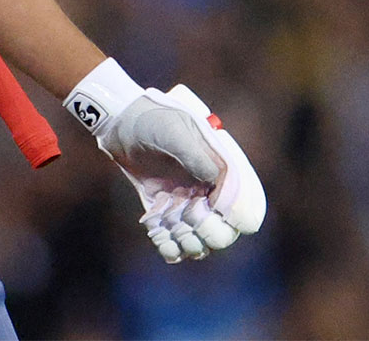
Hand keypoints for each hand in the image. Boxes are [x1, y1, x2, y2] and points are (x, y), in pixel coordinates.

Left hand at [66, 60, 264, 261]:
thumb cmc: (152, 120)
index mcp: (224, 173)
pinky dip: (169, 248)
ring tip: (168, 224)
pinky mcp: (166, 215)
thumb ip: (198, 157)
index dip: (236, 217)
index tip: (213, 209)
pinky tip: (157, 232)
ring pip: (201, 245)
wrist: (121, 123)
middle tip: (186, 214)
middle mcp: (211, 194)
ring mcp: (189, 206)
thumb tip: (217, 184)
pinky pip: (175, 247)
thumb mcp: (176, 131)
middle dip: (209, 233)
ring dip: (188, 243)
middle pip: (225, 234)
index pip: (247, 211)